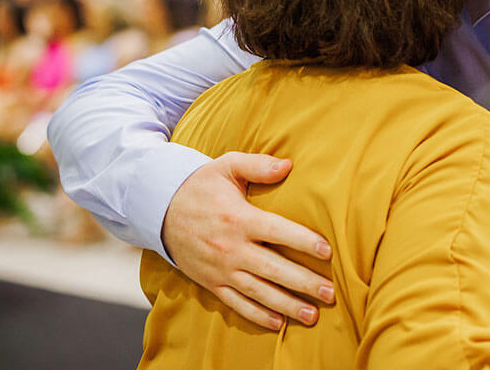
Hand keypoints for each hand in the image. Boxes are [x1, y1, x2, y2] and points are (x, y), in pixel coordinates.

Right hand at [162, 152, 334, 330]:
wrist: (159, 210)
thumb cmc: (200, 186)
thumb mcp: (226, 166)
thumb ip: (258, 165)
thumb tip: (288, 165)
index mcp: (239, 219)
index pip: (278, 232)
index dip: (303, 241)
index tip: (327, 251)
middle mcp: (231, 248)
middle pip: (273, 269)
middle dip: (303, 283)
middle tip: (330, 293)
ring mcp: (221, 269)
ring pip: (258, 292)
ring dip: (286, 305)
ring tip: (312, 315)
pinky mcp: (211, 283)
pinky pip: (236, 303)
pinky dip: (257, 316)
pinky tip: (279, 323)